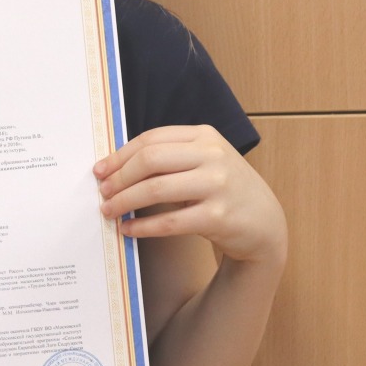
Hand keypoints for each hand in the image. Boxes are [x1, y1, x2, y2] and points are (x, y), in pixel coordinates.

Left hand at [94, 125, 286, 269]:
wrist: (264, 222)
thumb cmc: (224, 190)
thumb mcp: (205, 161)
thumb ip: (171, 157)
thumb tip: (116, 168)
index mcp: (205, 136)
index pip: (151, 139)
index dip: (120, 155)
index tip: (100, 170)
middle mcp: (213, 156)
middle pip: (150, 160)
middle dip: (119, 177)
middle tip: (103, 192)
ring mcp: (217, 185)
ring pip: (156, 189)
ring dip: (125, 202)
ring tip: (109, 211)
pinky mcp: (218, 216)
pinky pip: (169, 222)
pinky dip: (143, 226)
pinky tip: (129, 229)